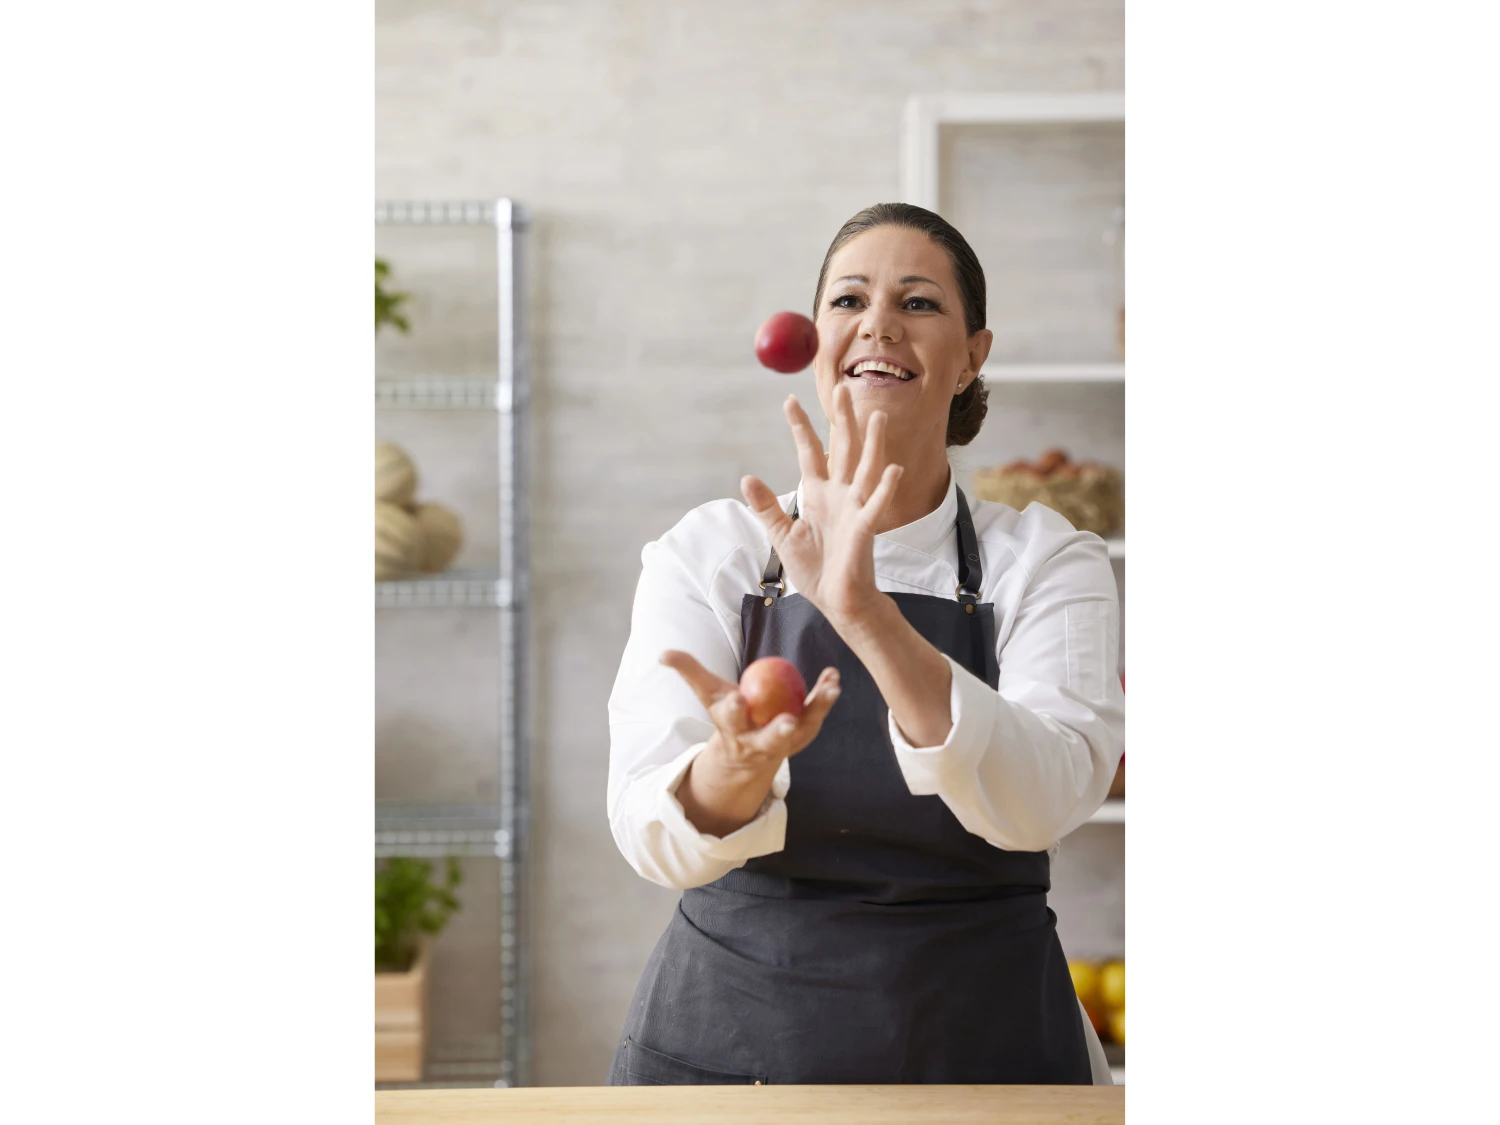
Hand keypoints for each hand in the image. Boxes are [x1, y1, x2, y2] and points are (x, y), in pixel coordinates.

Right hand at [660, 649, 840, 774]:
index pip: (731, 717)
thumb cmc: (728, 714)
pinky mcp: (804, 734)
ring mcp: (785, 742)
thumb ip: (688, 670)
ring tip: (830, 688)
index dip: (734, 709)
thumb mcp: (707, 692)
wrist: (748, 752)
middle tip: (788, 722)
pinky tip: (833, 679)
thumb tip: (662, 654)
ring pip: (803, 728)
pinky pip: (817, 715)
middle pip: (770, 738)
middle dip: (779, 732)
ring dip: (817, 709)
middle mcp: (759, 741)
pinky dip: (825, 697)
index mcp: (733, 728)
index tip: (737, 700)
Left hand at [740, 384, 902, 628]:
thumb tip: (747, 478)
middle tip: (842, 388)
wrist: (835, 600)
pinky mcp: (865, 529)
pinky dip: (886, 487)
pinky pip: (877, 505)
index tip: (789, 401)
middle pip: (843, 449)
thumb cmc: (814, 569)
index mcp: (819, 494)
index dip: (800, 428)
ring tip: (878, 416)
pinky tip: (893, 468)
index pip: (809, 453)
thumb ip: (767, 506)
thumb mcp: (782, 535)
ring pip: (867, 468)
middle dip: (842, 420)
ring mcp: (855, 509)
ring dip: (873, 443)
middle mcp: (840, 495)